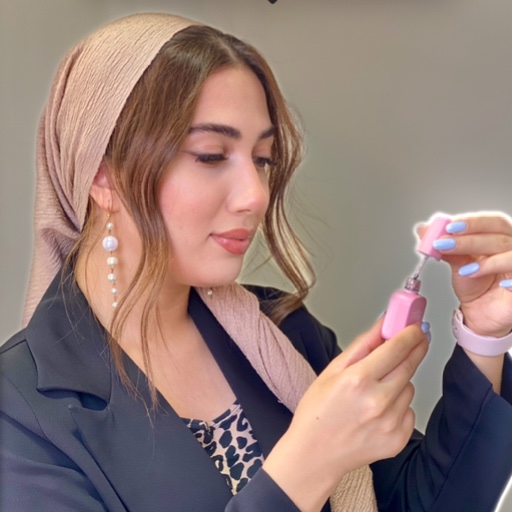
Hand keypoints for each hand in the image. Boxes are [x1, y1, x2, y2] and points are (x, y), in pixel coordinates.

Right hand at [263, 318, 428, 510]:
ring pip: (409, 387)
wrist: (314, 454)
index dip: (410, 334)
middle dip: (414, 349)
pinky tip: (378, 411)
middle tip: (414, 340)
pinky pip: (409, 410)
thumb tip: (385, 324)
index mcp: (358, 380)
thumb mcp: (332, 370)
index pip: (396, 349)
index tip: (416, 326)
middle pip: (409, 365)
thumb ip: (363, 345)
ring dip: (399, 381)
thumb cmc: (317, 410)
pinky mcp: (398, 439)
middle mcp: (378, 401)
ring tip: (376, 390)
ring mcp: (390, 423)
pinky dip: (398, 405)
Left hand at [422, 213, 511, 336]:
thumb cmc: (475, 284)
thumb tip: (424, 229)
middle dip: (470, 240)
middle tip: (445, 243)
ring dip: (487, 262)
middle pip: (499, 237)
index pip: (493, 222)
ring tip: (466, 270)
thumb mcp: (458, 263)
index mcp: (500, 237)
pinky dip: (511, 280)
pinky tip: (500, 284)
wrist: (481, 313)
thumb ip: (445, 246)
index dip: (473, 222)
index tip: (449, 226)